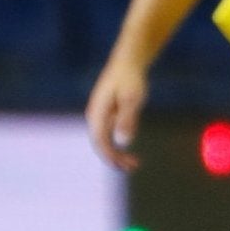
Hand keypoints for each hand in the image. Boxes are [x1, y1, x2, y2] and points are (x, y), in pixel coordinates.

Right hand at [85, 55, 148, 170]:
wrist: (127, 63)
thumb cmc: (130, 80)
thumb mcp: (132, 99)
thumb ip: (127, 120)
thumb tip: (123, 143)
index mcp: (97, 113)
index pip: (100, 141)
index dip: (111, 156)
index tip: (125, 165)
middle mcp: (94, 116)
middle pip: (100, 144)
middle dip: (115, 158)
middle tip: (134, 167)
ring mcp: (98, 116)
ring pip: (104, 141)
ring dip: (117, 154)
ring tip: (134, 163)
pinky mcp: (105, 116)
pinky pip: (108, 136)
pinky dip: (118, 146)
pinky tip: (130, 150)